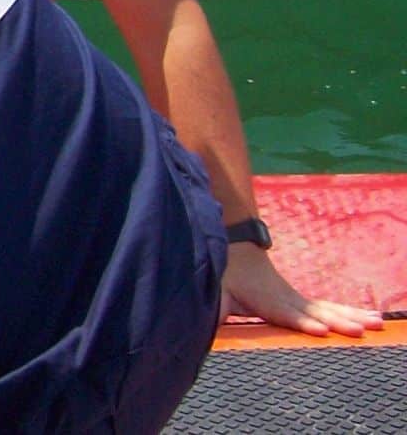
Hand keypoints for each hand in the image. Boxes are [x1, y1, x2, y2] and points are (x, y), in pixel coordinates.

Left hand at [221, 241, 383, 336]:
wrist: (233, 245)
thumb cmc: (222, 273)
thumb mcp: (213, 291)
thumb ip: (210, 308)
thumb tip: (196, 322)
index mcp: (265, 300)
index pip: (287, 313)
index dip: (302, 321)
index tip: (320, 329)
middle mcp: (285, 298)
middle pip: (316, 311)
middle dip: (339, 321)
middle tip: (361, 330)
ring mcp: (296, 298)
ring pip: (329, 308)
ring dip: (353, 316)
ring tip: (378, 324)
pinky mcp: (300, 299)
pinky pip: (330, 307)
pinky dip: (351, 312)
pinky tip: (371, 318)